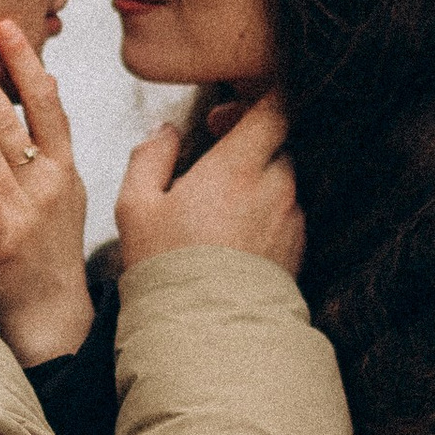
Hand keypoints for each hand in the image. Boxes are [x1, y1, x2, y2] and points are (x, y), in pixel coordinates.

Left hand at [0, 21, 94, 366]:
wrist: (53, 319)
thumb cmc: (48, 255)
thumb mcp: (62, 196)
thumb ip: (48, 150)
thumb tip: (40, 91)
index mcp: (63, 167)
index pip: (47, 102)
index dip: (27, 62)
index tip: (5, 24)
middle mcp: (50, 181)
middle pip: (13, 114)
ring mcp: (28, 209)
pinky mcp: (4, 239)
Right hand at [115, 92, 303, 277]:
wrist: (205, 333)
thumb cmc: (166, 268)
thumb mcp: (135, 207)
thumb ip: (150, 156)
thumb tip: (164, 131)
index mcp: (238, 166)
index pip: (275, 107)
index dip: (254, 101)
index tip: (223, 118)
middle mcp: (275, 187)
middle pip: (279, 143)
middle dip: (252, 144)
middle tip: (216, 161)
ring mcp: (291, 220)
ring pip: (284, 181)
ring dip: (260, 183)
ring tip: (221, 208)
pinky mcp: (298, 250)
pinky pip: (288, 215)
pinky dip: (268, 215)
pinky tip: (235, 238)